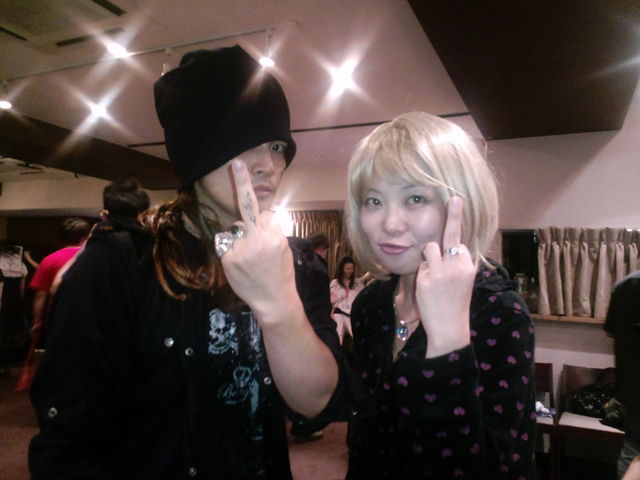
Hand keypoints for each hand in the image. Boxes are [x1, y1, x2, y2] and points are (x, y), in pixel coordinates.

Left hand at [219, 160, 297, 322]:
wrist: (274, 301)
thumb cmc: (281, 273)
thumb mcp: (284, 247)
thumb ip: (272, 229)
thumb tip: (261, 215)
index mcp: (275, 234)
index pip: (265, 212)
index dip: (265, 218)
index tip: (236, 164)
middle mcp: (257, 238)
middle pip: (247, 212)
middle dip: (245, 206)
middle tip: (236, 166)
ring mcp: (241, 249)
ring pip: (234, 229)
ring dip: (239, 238)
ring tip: (250, 259)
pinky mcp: (227, 258)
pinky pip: (225, 243)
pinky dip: (231, 250)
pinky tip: (241, 265)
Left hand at [415, 196, 474, 357]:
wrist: (449, 327)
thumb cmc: (456, 301)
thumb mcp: (464, 279)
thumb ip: (459, 261)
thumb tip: (454, 244)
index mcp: (468, 265)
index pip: (458, 240)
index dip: (454, 229)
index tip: (455, 201)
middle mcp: (456, 265)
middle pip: (449, 236)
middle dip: (453, 215)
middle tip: (454, 198)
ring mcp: (440, 271)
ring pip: (429, 248)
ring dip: (429, 258)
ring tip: (435, 277)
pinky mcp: (425, 278)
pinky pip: (420, 265)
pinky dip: (423, 273)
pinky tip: (429, 288)